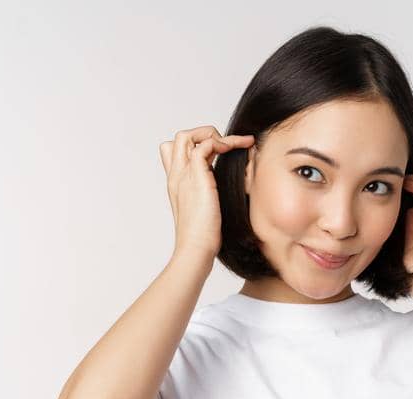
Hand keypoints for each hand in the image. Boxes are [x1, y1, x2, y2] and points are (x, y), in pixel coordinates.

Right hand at [159, 126, 253, 260]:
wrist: (196, 249)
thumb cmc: (204, 236)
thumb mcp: (207, 209)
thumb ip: (211, 196)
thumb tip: (230, 190)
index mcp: (178, 182)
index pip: (175, 151)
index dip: (197, 145)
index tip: (222, 153)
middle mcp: (177, 175)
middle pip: (179, 139)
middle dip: (205, 134)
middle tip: (230, 146)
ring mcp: (184, 175)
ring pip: (186, 136)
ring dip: (214, 134)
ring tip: (237, 145)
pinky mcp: (197, 179)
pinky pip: (204, 146)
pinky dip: (221, 142)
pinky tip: (235, 151)